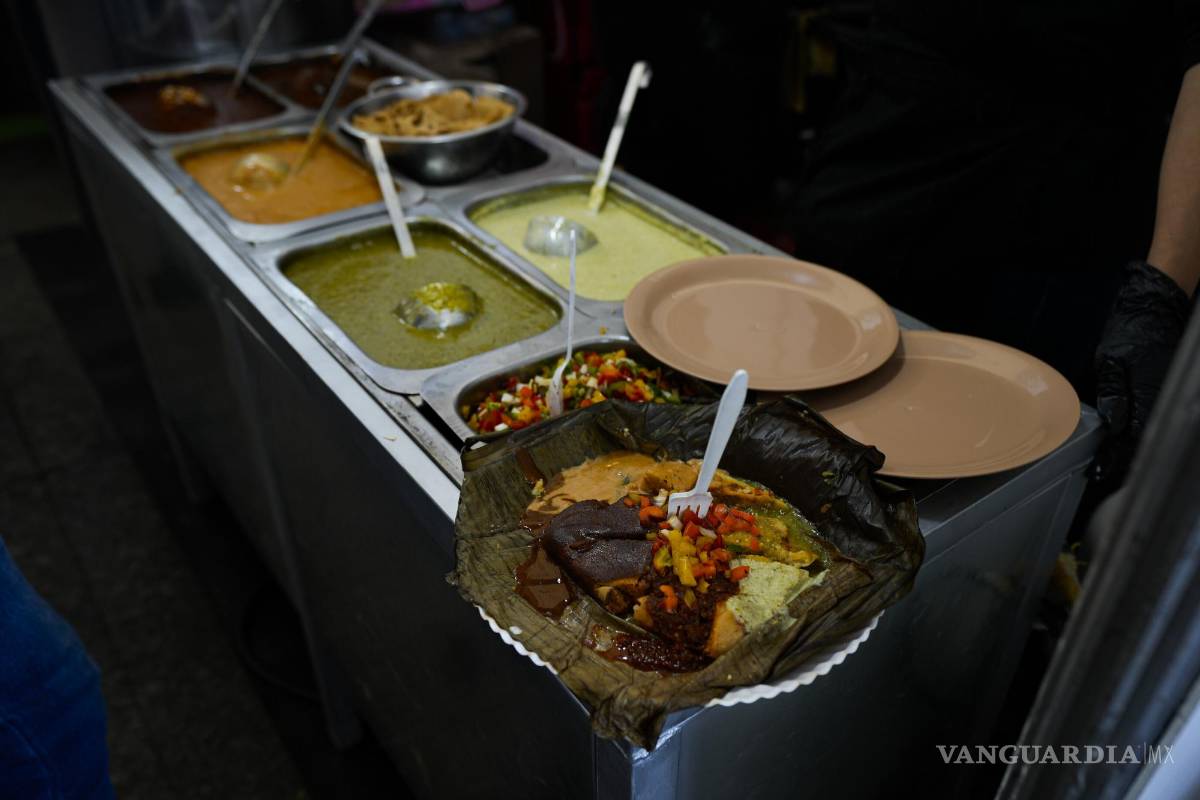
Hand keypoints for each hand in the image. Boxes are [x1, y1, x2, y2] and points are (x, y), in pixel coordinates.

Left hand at [1092, 261, 1191, 482]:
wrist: (1155, 307)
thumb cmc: (1131, 330)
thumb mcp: (1112, 359)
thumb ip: (1114, 391)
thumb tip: (1113, 421)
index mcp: (1147, 393)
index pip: (1133, 436)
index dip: (1115, 456)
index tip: (1100, 470)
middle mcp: (1160, 398)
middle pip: (1143, 440)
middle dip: (1123, 459)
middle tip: (1102, 474)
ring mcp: (1163, 395)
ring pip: (1149, 431)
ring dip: (1130, 449)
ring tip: (1111, 465)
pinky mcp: (1162, 389)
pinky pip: (1151, 418)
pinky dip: (1139, 433)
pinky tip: (1125, 441)